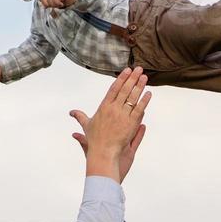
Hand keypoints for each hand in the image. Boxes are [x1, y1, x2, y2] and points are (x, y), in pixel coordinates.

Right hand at [72, 67, 150, 181]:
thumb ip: (80, 117)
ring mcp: (123, 116)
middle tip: (139, 69)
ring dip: (140, 86)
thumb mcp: (86, 126)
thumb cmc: (94, 141)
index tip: (127, 70)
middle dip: (132, 78)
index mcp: (104, 107)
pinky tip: (149, 93)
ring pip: (133, 97)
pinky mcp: (131, 123)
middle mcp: (114, 109)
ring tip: (145, 77)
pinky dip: (144, 101)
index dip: (121, 78)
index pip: (114, 89)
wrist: (103, 152)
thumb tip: (71, 112)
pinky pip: (139, 109)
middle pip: (125, 90)